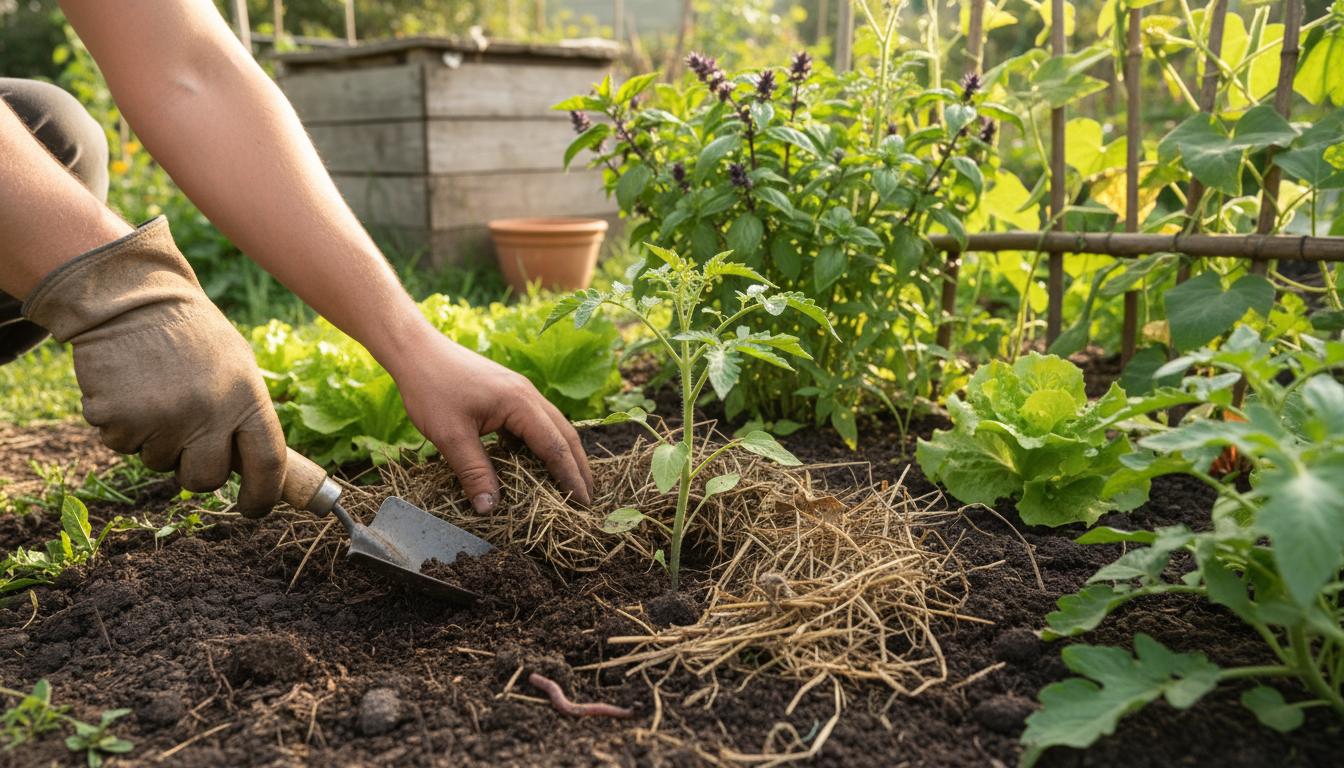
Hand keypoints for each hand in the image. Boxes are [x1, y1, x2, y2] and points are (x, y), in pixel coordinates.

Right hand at [22, 217, 285, 515]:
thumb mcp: (237, 366)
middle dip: (196, 470)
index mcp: (248, 397)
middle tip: (187, 438)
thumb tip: (265, 472)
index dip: (264, 495)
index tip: (255, 509)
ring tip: (155, 392)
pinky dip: (123, 427)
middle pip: (206, 479)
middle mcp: (209, 412)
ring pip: (159, 463)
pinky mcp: (118, 420)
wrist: (131, 299)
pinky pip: (122, 446)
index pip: (268, 463)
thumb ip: (247, 414)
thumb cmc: (191, 335)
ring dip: (155, 439)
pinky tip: (128, 389)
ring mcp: (162, 418)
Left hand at [384, 325, 593, 512]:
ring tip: (571, 483)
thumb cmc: (431, 388)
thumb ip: (473, 472)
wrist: (416, 350)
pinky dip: (544, 444)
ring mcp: (520, 391)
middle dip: (579, 467)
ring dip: (564, 455)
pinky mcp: (508, 393)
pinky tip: (537, 462)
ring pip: (553, 427)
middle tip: (588, 499)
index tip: (583, 504)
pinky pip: (535, 422)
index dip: (570, 477)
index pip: (555, 446)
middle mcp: (528, 395)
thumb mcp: (450, 436)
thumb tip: (489, 509)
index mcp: (521, 403)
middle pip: (565, 434)